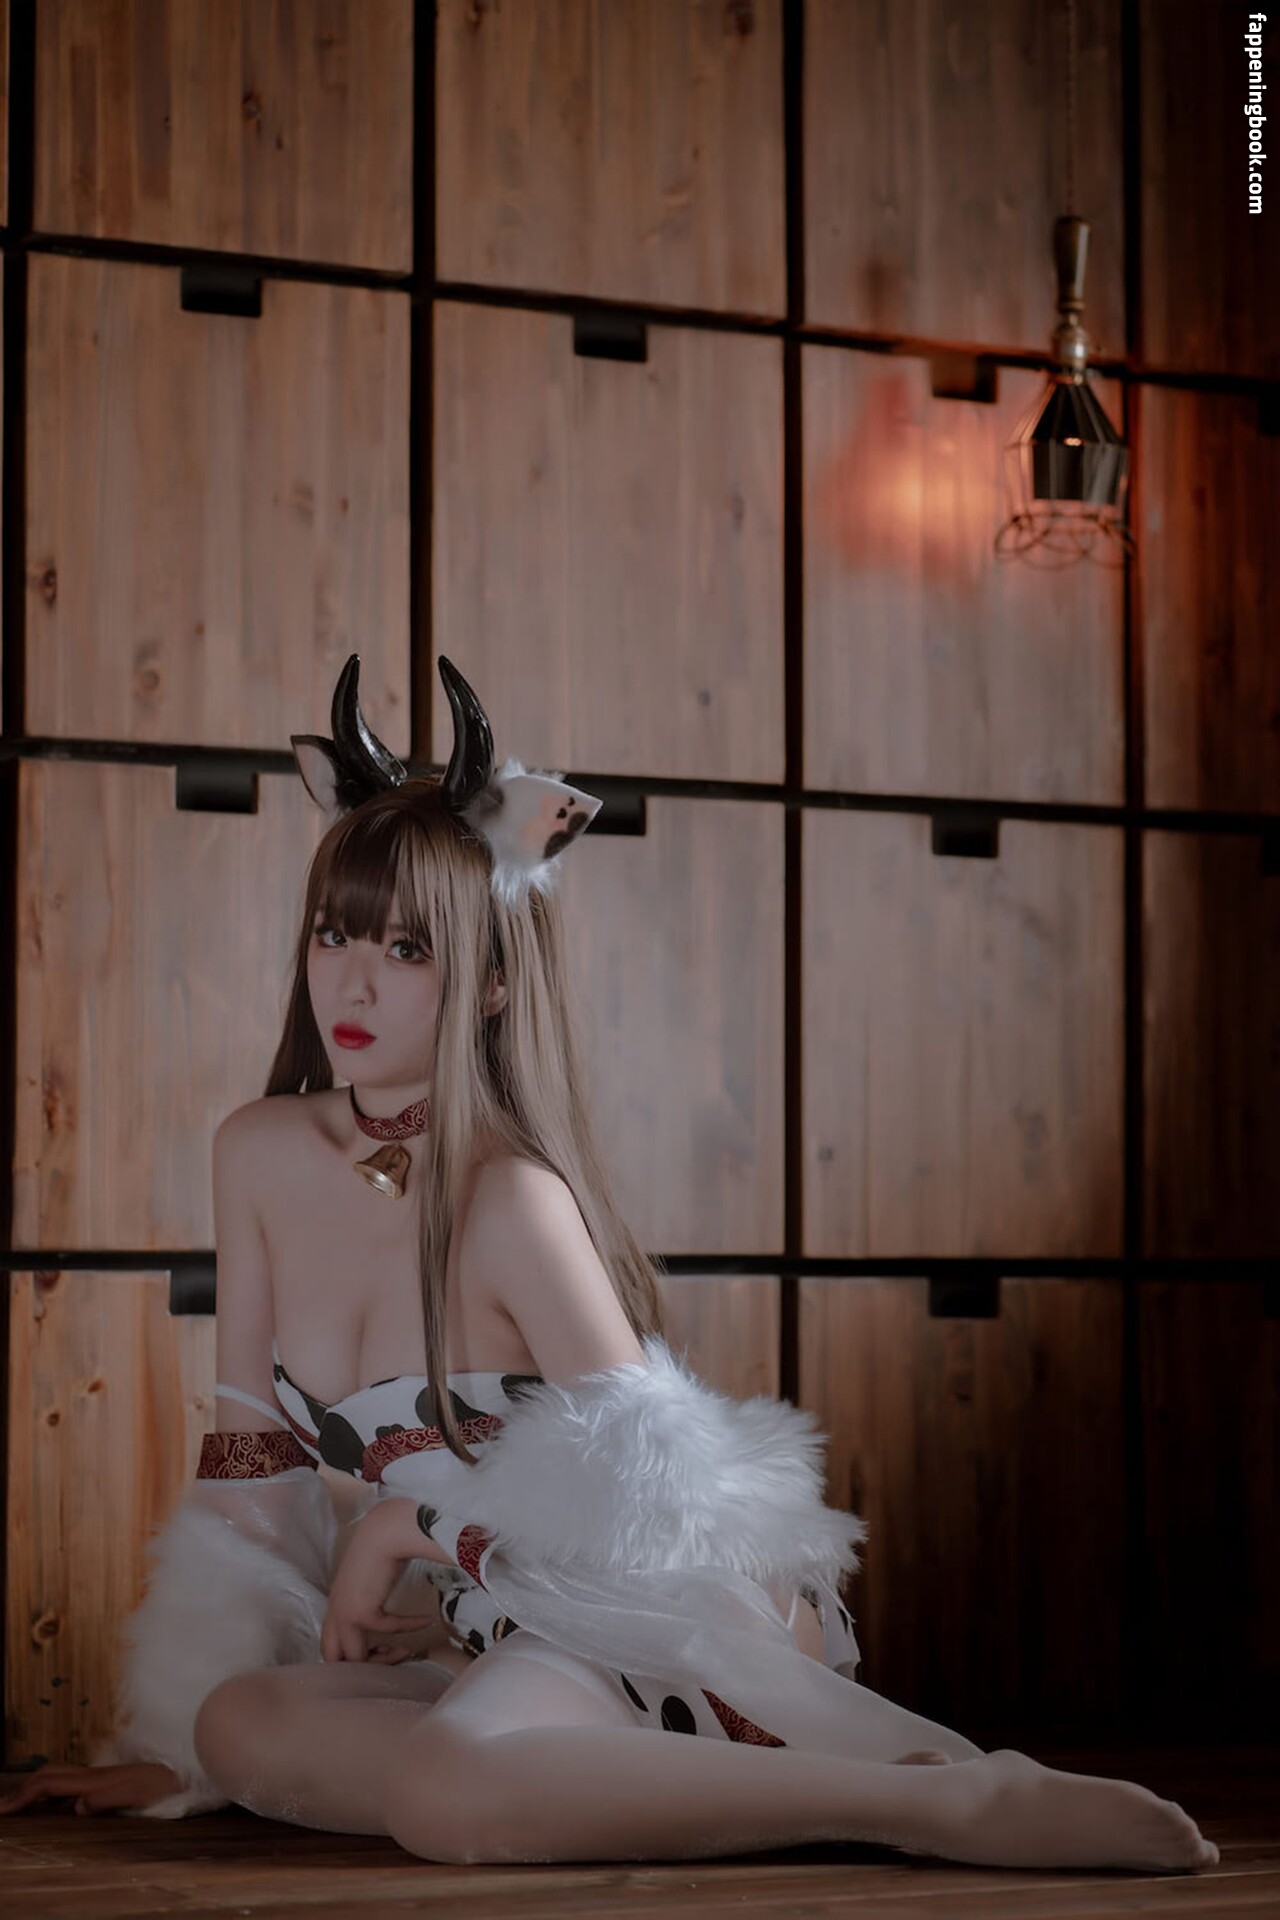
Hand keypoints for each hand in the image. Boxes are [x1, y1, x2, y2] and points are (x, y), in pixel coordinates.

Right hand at [0, 1761, 182, 1814]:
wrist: (187, 1770)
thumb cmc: (163, 1785)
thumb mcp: (136, 1794)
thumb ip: (106, 1799)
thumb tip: (76, 1808)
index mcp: (95, 1779)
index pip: (50, 1783)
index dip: (25, 1795)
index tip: (5, 1809)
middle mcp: (95, 1775)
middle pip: (50, 1774)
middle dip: (24, 1788)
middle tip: (6, 1807)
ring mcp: (102, 1777)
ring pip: (60, 1777)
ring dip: (37, 1788)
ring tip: (21, 1804)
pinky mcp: (110, 1782)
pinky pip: (73, 1783)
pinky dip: (53, 1791)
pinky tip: (55, 1803)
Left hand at [322, 1503, 437, 1663]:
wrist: (383, 1531)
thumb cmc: (380, 1549)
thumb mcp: (368, 1582)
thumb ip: (369, 1600)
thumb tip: (387, 1614)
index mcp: (334, 1607)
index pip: (332, 1647)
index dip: (356, 1655)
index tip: (386, 1647)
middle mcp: (333, 1613)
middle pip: (334, 1660)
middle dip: (362, 1668)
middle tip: (389, 1656)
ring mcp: (343, 1614)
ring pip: (355, 1659)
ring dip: (384, 1659)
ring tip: (407, 1650)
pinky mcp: (360, 1612)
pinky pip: (387, 1631)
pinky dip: (409, 1627)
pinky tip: (426, 1620)